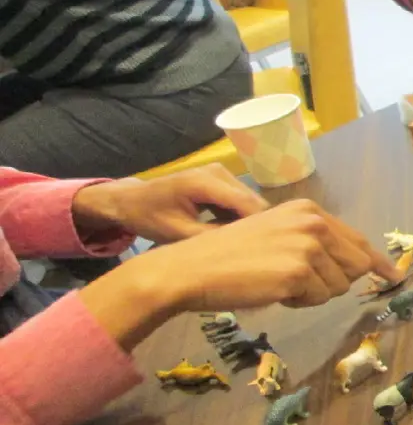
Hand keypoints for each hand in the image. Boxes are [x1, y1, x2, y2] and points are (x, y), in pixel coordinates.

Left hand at [72, 165, 269, 243]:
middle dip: (259, 225)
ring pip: (249, 200)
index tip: (269, 251)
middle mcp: (218, 172)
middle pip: (252, 200)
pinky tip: (236, 235)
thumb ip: (211, 238)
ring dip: (251, 221)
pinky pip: (240, 199)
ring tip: (250, 246)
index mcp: (205, 182)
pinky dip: (240, 215)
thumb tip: (244, 248)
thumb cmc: (149, 217)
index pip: (246, 203)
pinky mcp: (220, 178)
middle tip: (261, 253)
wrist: (130, 200)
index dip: (261, 227)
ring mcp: (220, 173)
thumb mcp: (178, 234)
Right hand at [78, 199, 402, 350]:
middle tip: (298, 283)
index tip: (395, 276)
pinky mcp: (297, 273)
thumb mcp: (279, 233)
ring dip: (313, 294)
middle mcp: (314, 223)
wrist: (194, 267)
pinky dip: (299, 302)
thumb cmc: (232, 254)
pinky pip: (318, 299)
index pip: (357, 239)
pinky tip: (273, 291)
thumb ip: (315, 241)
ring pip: (337, 287)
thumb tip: (356, 266)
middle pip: (355, 266)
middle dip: (335, 282)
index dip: (378, 262)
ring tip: (279, 283)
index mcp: (310, 211)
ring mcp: (307, 247)